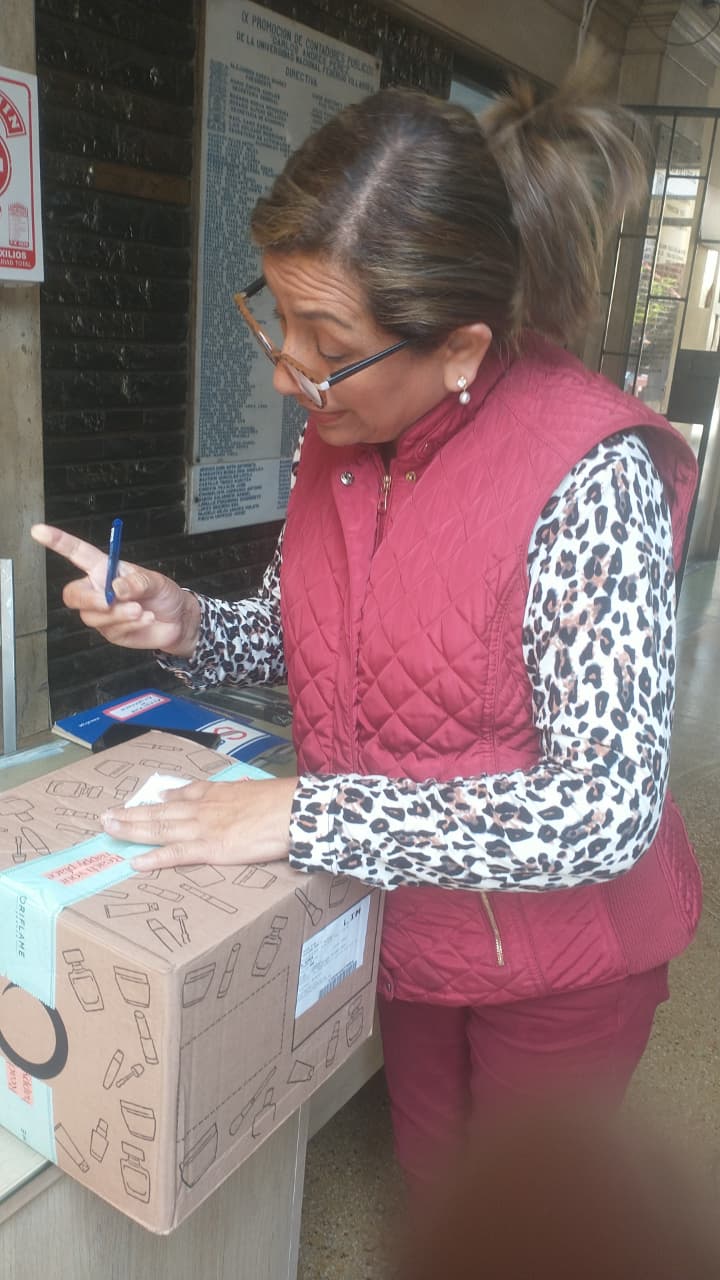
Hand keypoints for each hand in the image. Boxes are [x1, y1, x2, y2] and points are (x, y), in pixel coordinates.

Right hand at [31, 523, 200, 655]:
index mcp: (105, 569)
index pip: (77, 554)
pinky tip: (145, 619)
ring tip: (141, 610)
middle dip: (89, 599)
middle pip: (73, 595)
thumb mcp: (155, 581)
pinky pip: (110, 629)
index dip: (58, 542)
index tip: (38, 531)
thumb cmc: (164, 594)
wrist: (178, 621)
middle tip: (110, 601)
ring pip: (92, 616)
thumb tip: (115, 589)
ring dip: (118, 613)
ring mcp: (102, 613)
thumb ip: (137, 582)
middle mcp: (99, 590)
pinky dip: (129, 624)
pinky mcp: (110, 632)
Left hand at [100, 777, 296, 870]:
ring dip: (131, 828)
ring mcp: (203, 828)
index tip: (147, 799)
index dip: (161, 798)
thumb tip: (246, 792)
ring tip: (109, 829)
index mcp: (218, 793)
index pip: (182, 794)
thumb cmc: (284, 800)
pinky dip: (154, 858)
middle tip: (107, 815)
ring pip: (159, 828)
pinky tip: (135, 861)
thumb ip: (244, 793)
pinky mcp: (210, 848)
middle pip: (159, 810)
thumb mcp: (258, 790)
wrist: (293, 810)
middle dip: (132, 813)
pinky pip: (176, 854)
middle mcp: (203, 808)